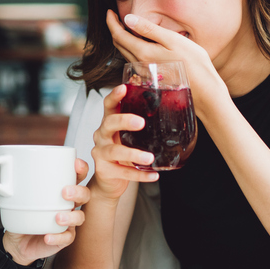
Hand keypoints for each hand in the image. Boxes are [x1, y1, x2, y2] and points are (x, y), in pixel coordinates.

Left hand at [2, 159, 89, 264]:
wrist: (16, 241)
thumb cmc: (21, 213)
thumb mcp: (12, 198)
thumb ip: (4, 186)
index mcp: (60, 188)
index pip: (77, 175)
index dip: (80, 168)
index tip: (75, 164)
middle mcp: (68, 204)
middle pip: (84, 195)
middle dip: (78, 191)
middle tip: (64, 191)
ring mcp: (68, 222)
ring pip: (80, 217)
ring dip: (71, 216)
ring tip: (57, 217)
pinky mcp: (62, 238)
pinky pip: (67, 238)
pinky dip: (58, 237)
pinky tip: (47, 235)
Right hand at [89, 84, 158, 203]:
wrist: (109, 180)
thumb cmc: (121, 152)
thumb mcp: (128, 136)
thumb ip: (140, 123)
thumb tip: (169, 107)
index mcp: (108, 124)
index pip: (108, 105)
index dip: (114, 96)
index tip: (124, 88)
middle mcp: (101, 136)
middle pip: (109, 123)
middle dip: (124, 121)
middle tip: (140, 122)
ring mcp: (101, 153)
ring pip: (114, 151)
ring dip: (133, 153)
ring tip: (149, 157)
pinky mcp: (105, 170)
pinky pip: (123, 172)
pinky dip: (140, 175)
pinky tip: (154, 175)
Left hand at [108, 10, 227, 103]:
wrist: (204, 93)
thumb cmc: (194, 64)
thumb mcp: (173, 40)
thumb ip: (149, 29)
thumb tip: (128, 19)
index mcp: (143, 53)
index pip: (118, 35)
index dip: (111, 22)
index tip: (109, 12)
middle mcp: (139, 65)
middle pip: (119, 45)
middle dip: (115, 29)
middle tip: (115, 17)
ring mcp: (144, 73)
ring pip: (126, 53)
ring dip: (123, 39)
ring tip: (126, 28)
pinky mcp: (151, 78)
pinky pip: (135, 61)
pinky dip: (132, 49)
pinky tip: (141, 44)